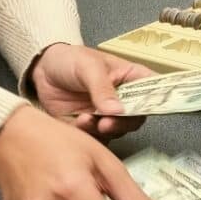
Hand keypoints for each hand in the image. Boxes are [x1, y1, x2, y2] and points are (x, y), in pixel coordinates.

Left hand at [30, 43, 153, 140]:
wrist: (42, 71)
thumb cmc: (70, 60)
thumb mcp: (88, 67)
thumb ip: (102, 88)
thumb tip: (117, 110)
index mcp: (132, 79)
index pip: (155, 91)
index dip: (159, 102)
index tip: (146, 109)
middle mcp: (125, 99)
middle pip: (137, 118)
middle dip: (123, 123)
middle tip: (106, 123)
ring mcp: (109, 115)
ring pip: (118, 131)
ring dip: (103, 130)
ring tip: (84, 120)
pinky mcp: (93, 128)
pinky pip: (99, 139)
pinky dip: (89, 135)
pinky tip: (77, 123)